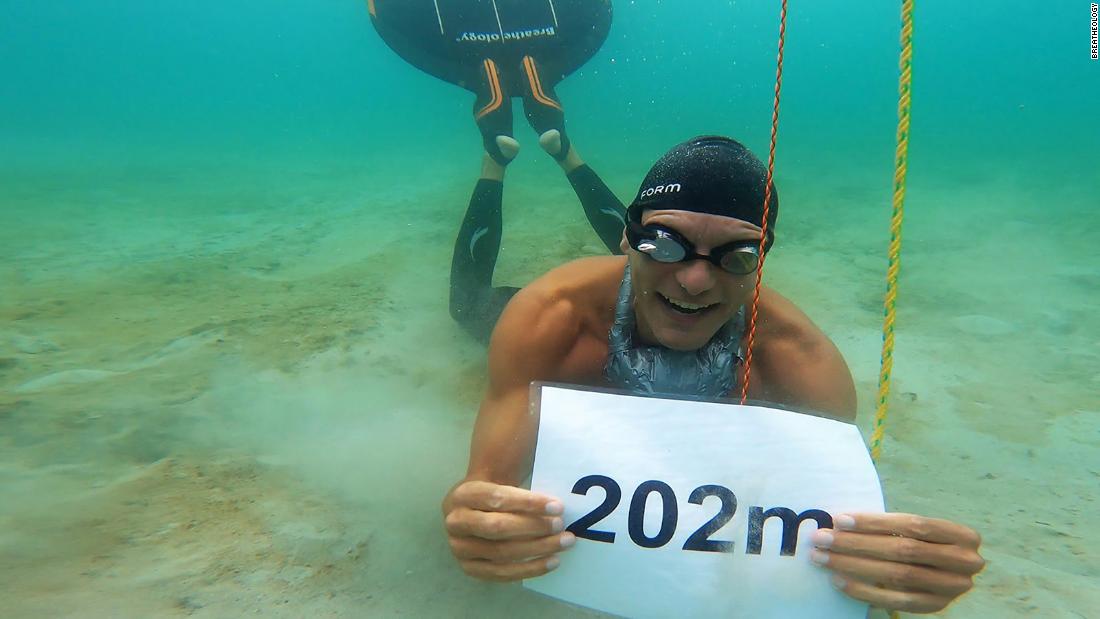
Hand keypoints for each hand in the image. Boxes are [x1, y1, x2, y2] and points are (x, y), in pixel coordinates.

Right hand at [443, 480, 576, 580]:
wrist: (472, 511)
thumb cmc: (494, 495)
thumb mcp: (499, 481)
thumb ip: (521, 489)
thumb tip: (555, 504)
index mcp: (463, 494)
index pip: (497, 498)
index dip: (528, 503)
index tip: (557, 506)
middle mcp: (455, 521)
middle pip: (497, 527)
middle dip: (533, 527)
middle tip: (560, 525)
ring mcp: (459, 548)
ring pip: (501, 552)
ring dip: (537, 549)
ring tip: (563, 543)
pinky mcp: (469, 568)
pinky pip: (501, 573)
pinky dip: (530, 568)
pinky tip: (552, 561)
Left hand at [809, 512, 984, 613]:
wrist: (952, 573)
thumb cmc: (927, 542)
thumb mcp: (921, 530)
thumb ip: (892, 526)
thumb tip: (841, 522)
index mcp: (963, 535)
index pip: (914, 524)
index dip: (875, 522)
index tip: (840, 520)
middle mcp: (964, 562)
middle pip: (902, 550)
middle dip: (857, 544)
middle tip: (822, 539)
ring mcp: (952, 588)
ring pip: (897, 574)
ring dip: (854, 565)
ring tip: (824, 558)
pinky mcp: (936, 606)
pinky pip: (896, 601)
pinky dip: (864, 590)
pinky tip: (839, 581)